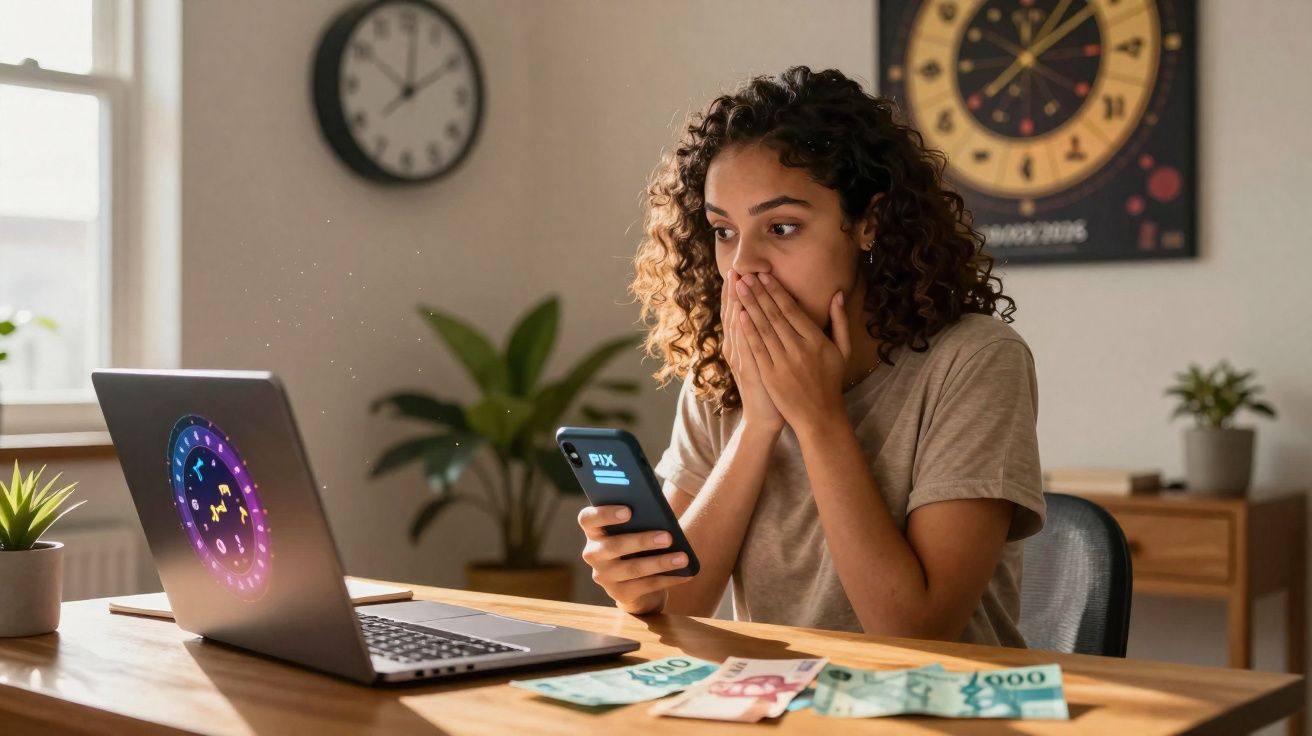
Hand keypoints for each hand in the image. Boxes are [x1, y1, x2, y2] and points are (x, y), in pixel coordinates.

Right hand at [577, 504, 691, 614]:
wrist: (634, 578)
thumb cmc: (636, 540)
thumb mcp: (633, 528)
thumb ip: (638, 519)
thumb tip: (661, 517)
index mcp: (593, 530)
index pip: (588, 519)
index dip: (605, 514)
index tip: (628, 510)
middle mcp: (593, 553)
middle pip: (613, 546)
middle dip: (642, 541)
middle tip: (668, 537)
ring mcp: (604, 576)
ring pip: (632, 569)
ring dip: (660, 563)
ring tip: (683, 558)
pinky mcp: (619, 593)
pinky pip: (646, 586)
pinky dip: (668, 578)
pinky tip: (685, 574)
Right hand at [722, 270, 783, 434]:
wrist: (764, 417)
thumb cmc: (771, 387)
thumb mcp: (763, 359)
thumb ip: (764, 337)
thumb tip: (765, 315)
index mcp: (741, 343)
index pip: (737, 311)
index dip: (737, 292)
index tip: (740, 270)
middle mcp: (736, 348)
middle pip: (733, 313)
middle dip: (735, 291)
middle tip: (735, 268)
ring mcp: (740, 358)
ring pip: (736, 325)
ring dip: (736, 302)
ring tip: (736, 281)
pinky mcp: (748, 369)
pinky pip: (744, 343)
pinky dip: (742, 327)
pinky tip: (741, 311)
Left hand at [734, 272, 850, 435]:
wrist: (819, 416)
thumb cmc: (831, 381)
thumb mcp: (843, 350)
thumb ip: (840, 321)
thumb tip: (837, 293)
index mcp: (816, 341)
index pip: (792, 310)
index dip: (776, 291)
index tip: (764, 275)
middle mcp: (799, 349)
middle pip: (775, 315)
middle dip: (758, 293)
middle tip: (745, 274)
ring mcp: (783, 363)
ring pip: (763, 328)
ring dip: (749, 306)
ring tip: (738, 288)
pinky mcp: (770, 375)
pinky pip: (757, 348)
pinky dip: (748, 330)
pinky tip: (740, 314)